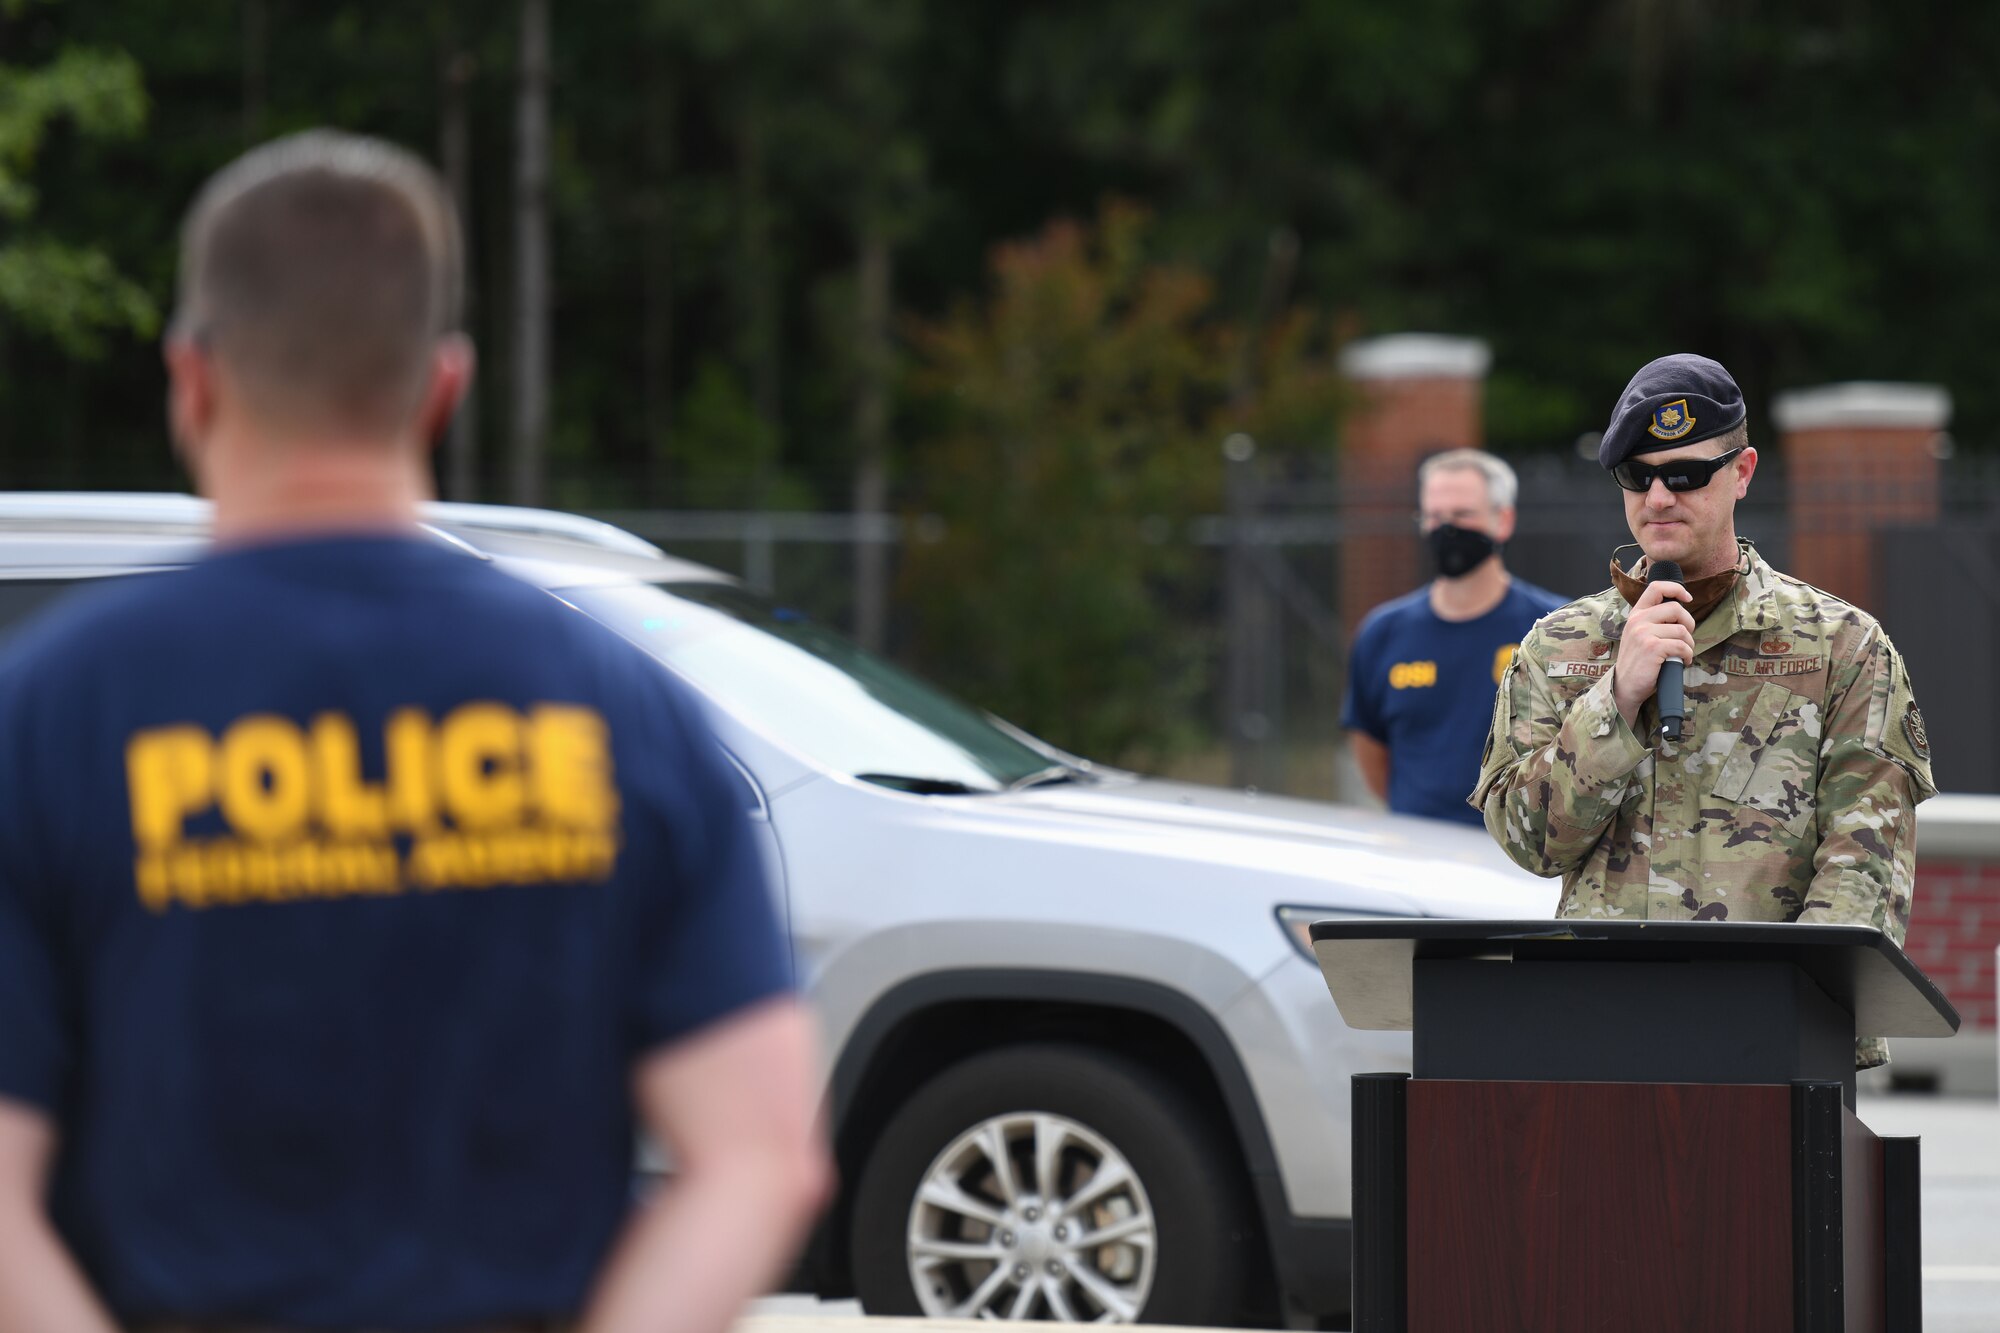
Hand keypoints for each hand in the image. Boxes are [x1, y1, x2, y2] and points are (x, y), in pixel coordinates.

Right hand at [1613, 580, 1694, 726]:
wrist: (1625, 686)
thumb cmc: (1638, 662)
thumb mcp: (1640, 635)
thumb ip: (1654, 621)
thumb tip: (1681, 614)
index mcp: (1636, 614)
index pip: (1656, 588)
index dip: (1676, 589)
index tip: (1687, 599)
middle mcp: (1638, 620)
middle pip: (1676, 608)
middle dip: (1689, 624)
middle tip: (1686, 638)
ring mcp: (1643, 633)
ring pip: (1682, 630)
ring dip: (1689, 644)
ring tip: (1682, 654)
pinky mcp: (1652, 647)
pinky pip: (1682, 646)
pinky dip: (1687, 655)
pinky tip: (1682, 662)